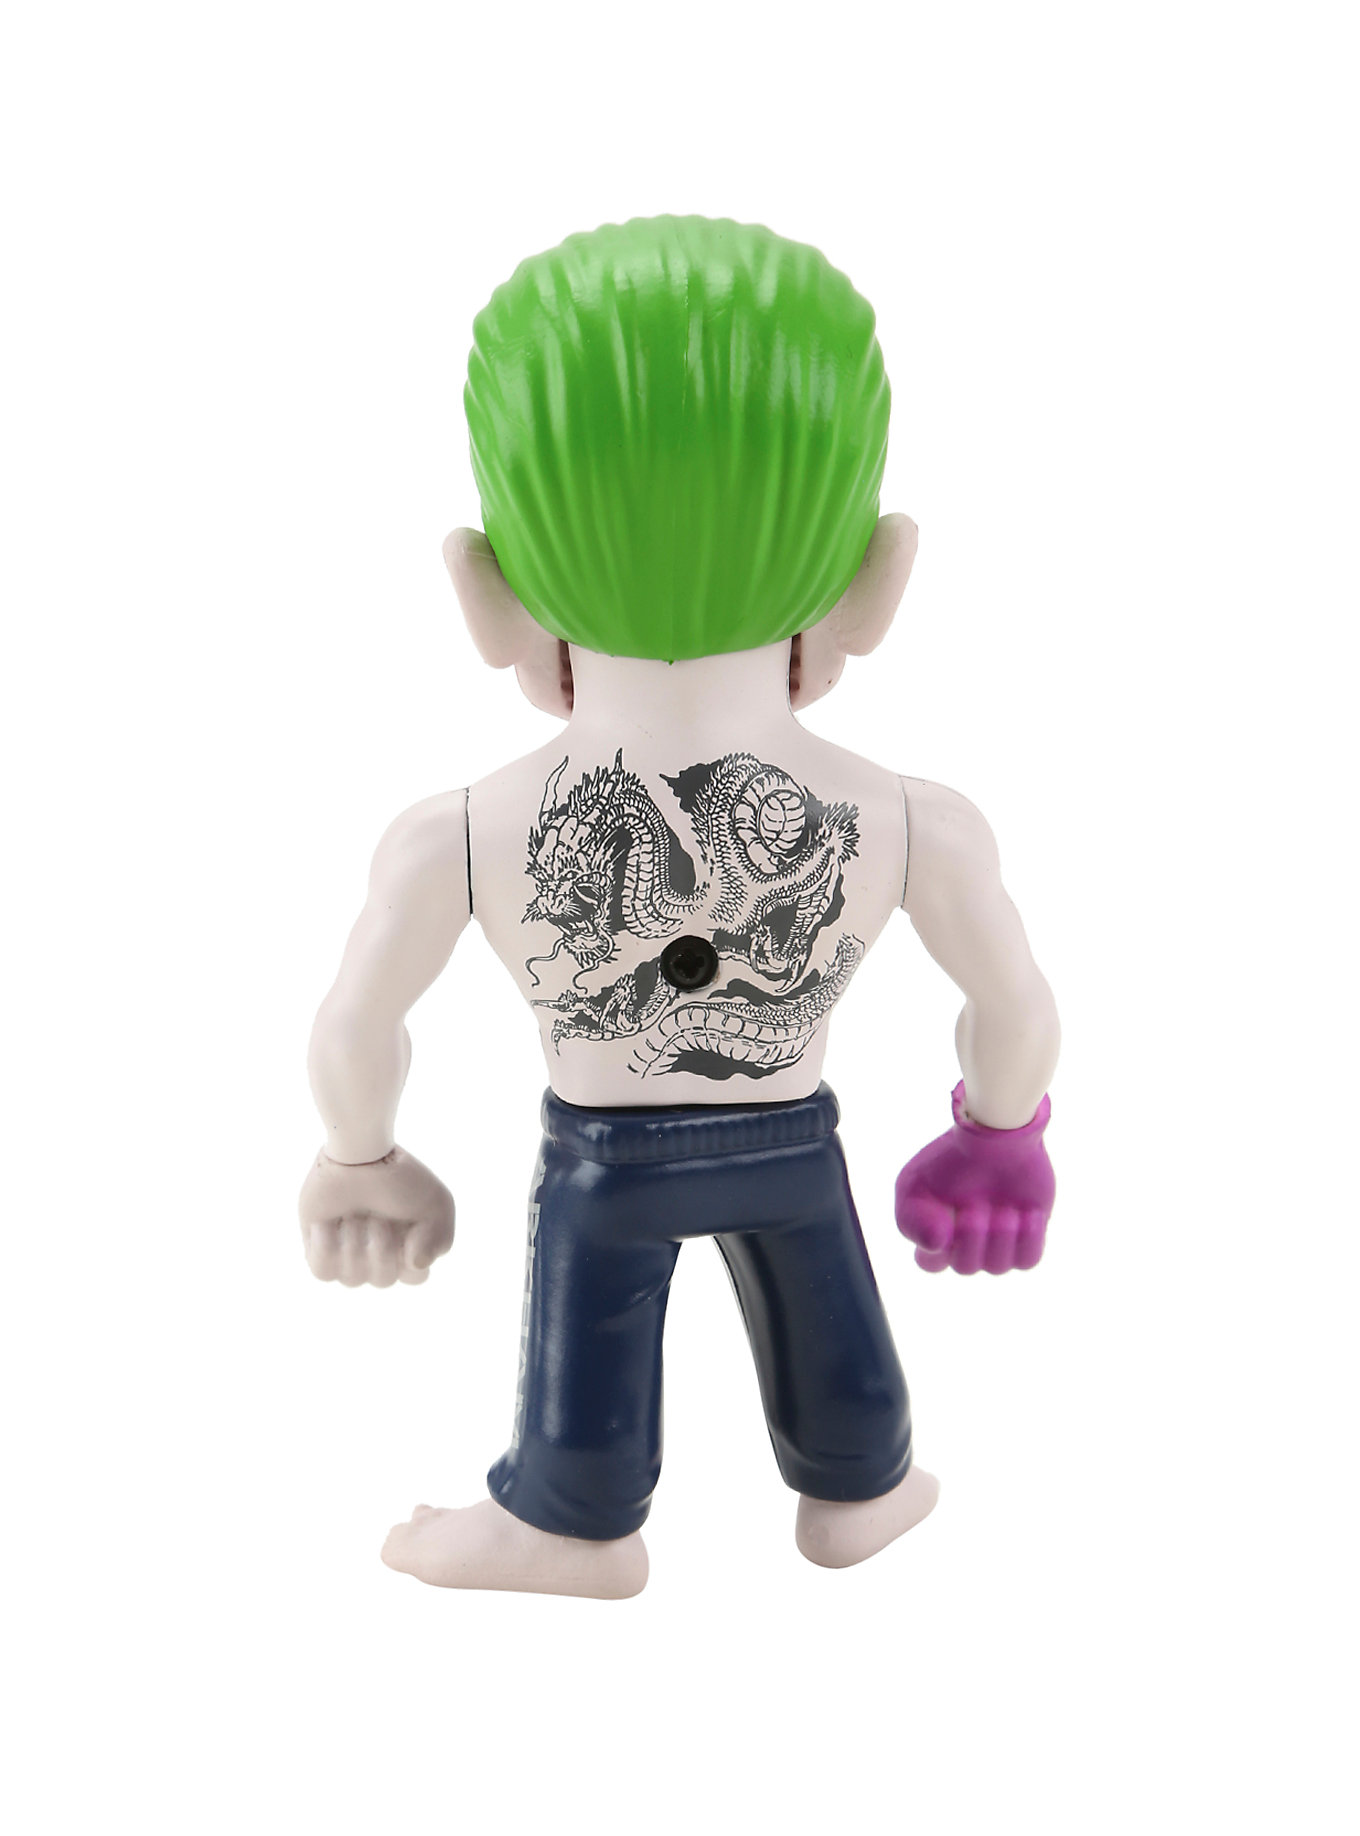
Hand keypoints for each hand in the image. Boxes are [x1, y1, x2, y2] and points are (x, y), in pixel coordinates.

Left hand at [298, 1146, 454, 1286]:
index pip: (415, 1277)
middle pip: (383, 1280)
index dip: (410, 1254)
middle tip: (377, 1214)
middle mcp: (380, 1257)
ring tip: (353, 1213)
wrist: (358, 1153)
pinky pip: (322, 1272)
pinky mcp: (318, 1249)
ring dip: (354, 1240)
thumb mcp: (437, 1203)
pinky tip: (329, 1223)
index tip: (408, 1225)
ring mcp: (349, 1255)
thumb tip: (417, 1265)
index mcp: (410, 1250)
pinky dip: (326, 1247)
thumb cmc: (399, 1177)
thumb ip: (439, 1241)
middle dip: (381, 1243)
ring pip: (351, 1279)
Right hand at [894, 1084, 1053, 1274]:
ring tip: (1005, 1207)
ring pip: (998, 1267)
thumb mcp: (914, 1183)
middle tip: (976, 1204)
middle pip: (965, 1267)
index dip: (936, 1249)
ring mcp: (999, 1242)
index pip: (929, 1263)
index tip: (944, 1219)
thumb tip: (936, 1246)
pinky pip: (1028, 1261)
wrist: (995, 1131)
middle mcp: (966, 1243)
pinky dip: (1027, 1240)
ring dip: (1001, 1235)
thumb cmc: (950, 1158)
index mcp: (935, 1233)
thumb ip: (911, 1222)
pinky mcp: (1028, 1235)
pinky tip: (1026, 1214)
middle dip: (972, 1235)